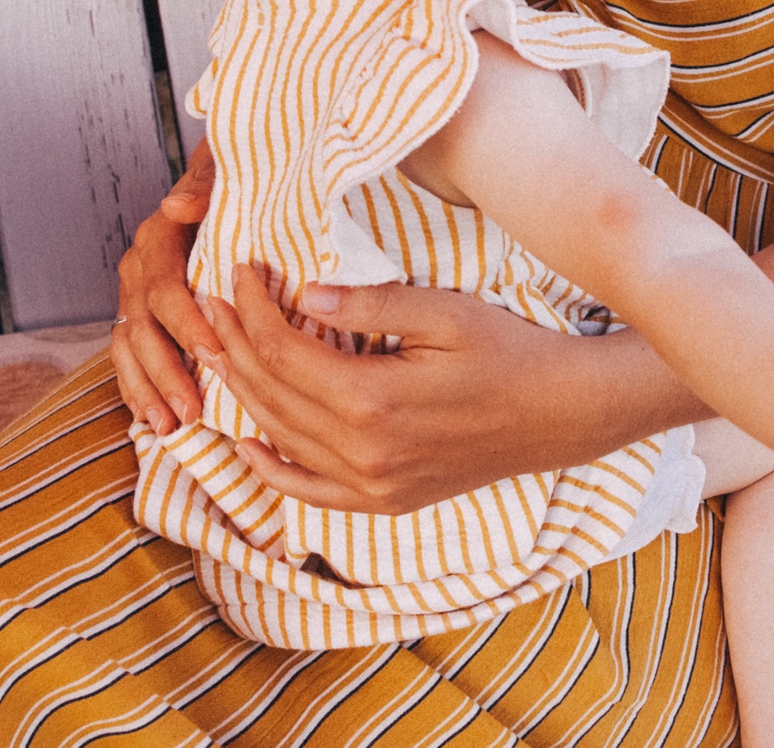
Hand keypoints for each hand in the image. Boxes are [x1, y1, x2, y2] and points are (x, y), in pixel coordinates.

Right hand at [110, 142, 220, 433]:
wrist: (210, 186)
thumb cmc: (227, 185)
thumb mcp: (220, 176)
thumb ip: (203, 187)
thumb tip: (177, 205)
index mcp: (157, 239)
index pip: (166, 289)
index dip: (188, 325)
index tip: (215, 356)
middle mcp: (137, 267)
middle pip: (143, 327)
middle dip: (167, 372)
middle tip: (192, 411)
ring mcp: (131, 293)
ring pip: (128, 348)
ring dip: (147, 390)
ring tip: (170, 427)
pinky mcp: (135, 314)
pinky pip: (125, 357)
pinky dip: (136, 389)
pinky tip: (152, 420)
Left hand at [205, 263, 644, 514]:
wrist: (561, 414)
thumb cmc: (508, 351)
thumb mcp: (444, 312)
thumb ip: (372, 303)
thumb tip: (303, 294)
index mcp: (373, 401)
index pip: (282, 352)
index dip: (250, 310)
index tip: (238, 272)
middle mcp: (363, 453)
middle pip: (271, 395)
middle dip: (234, 344)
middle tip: (212, 301)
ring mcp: (372, 485)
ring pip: (281, 438)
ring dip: (242, 393)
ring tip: (220, 349)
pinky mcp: (385, 501)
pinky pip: (309, 492)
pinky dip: (271, 469)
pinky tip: (247, 443)